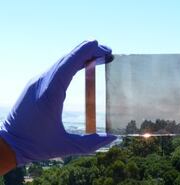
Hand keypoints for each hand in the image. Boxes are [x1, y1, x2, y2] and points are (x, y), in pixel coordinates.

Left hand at [0, 40, 115, 165]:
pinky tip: (83, 64)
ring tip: (99, 55)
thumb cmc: (35, 145)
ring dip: (80, 55)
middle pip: (67, 58)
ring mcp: (37, 82)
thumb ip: (91, 143)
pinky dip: (72, 62)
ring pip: (61, 61)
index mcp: (50, 94)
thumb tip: (113, 138)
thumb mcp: (65, 146)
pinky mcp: (36, 85)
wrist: (7, 144)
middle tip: (108, 51)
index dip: (85, 52)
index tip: (101, 47)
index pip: (69, 64)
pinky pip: (56, 67)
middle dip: (88, 51)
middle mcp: (42, 83)